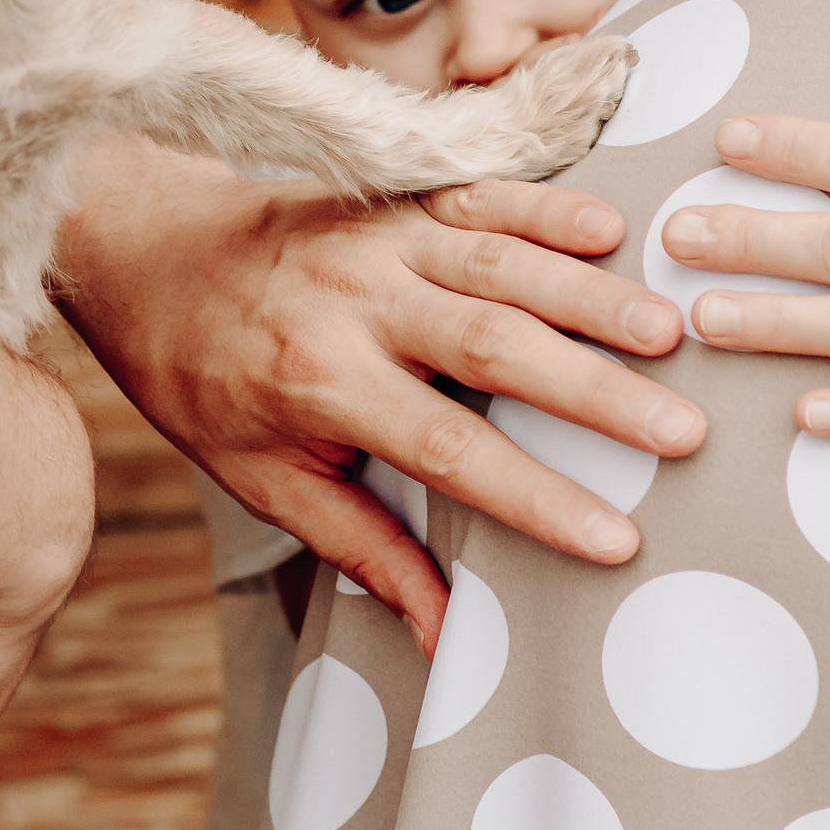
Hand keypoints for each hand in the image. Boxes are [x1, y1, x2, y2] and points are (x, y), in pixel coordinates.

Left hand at [55, 141, 698, 654]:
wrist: (146, 253)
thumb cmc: (206, 381)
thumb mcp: (264, 480)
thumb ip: (364, 550)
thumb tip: (445, 638)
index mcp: (320, 382)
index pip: (447, 450)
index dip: (535, 498)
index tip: (616, 537)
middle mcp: (356, 303)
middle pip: (494, 347)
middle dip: (594, 393)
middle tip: (683, 431)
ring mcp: (378, 237)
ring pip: (502, 263)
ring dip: (593, 296)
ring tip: (673, 334)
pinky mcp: (395, 191)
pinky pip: (484, 194)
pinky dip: (549, 208)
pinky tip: (615, 231)